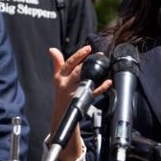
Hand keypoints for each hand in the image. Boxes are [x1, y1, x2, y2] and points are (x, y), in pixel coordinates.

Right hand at [48, 45, 111, 159]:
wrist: (62, 112)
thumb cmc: (61, 91)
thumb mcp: (57, 77)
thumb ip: (57, 62)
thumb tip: (52, 49)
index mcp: (61, 77)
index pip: (69, 63)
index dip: (79, 55)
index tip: (88, 48)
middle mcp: (67, 84)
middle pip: (78, 71)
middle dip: (89, 62)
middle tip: (99, 55)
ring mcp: (75, 91)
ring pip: (85, 80)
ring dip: (96, 72)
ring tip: (104, 66)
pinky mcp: (82, 99)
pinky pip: (94, 92)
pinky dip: (102, 87)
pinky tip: (108, 82)